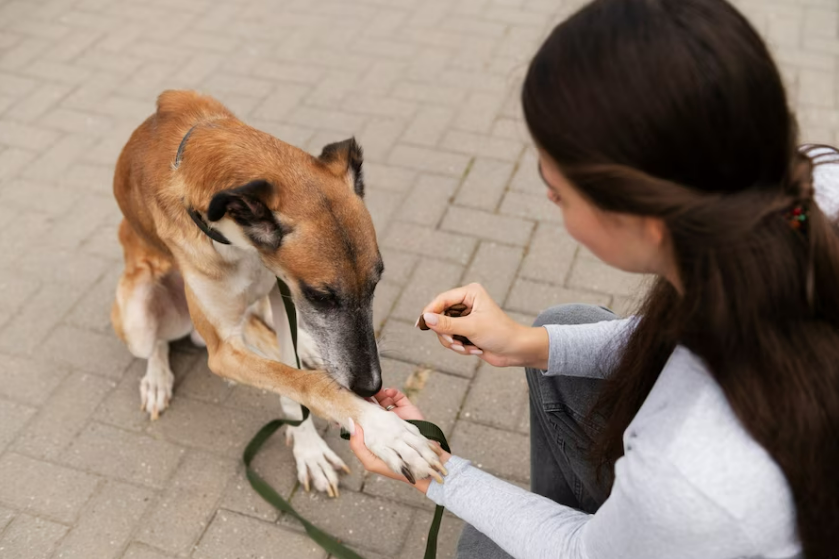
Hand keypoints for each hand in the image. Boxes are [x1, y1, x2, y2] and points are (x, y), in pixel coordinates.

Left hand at [349, 389, 449, 493]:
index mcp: (375, 434)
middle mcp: (384, 425)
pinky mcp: (408, 410)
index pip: (363, 419)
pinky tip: (387, 392)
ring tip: (371, 390)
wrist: (424, 464)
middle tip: (358, 391)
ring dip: (377, 393)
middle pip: (372, 407)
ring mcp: (396, 416)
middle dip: (365, 398)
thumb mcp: (371, 462)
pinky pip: (399, 397)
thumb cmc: (396, 468)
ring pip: (384, 400)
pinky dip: (392, 392)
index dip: (357, 411)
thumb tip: (353, 426)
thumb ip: (358, 447)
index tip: (350, 403)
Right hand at [420, 283, 548, 368]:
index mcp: (470, 293)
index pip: (442, 299)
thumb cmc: (500, 333)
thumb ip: (447, 324)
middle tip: (455, 342)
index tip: (420, 324)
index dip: (430, 311)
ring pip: (444, 330)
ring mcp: (465, 317)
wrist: (516, 350)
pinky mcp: (466, 330)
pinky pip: (451, 339)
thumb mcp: (472, 328)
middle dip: (447, 334)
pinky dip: (459, 347)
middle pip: (440, 317)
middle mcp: (466, 303)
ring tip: (468, 348)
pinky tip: (474, 350)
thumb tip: (425, 318)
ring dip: (454, 343)